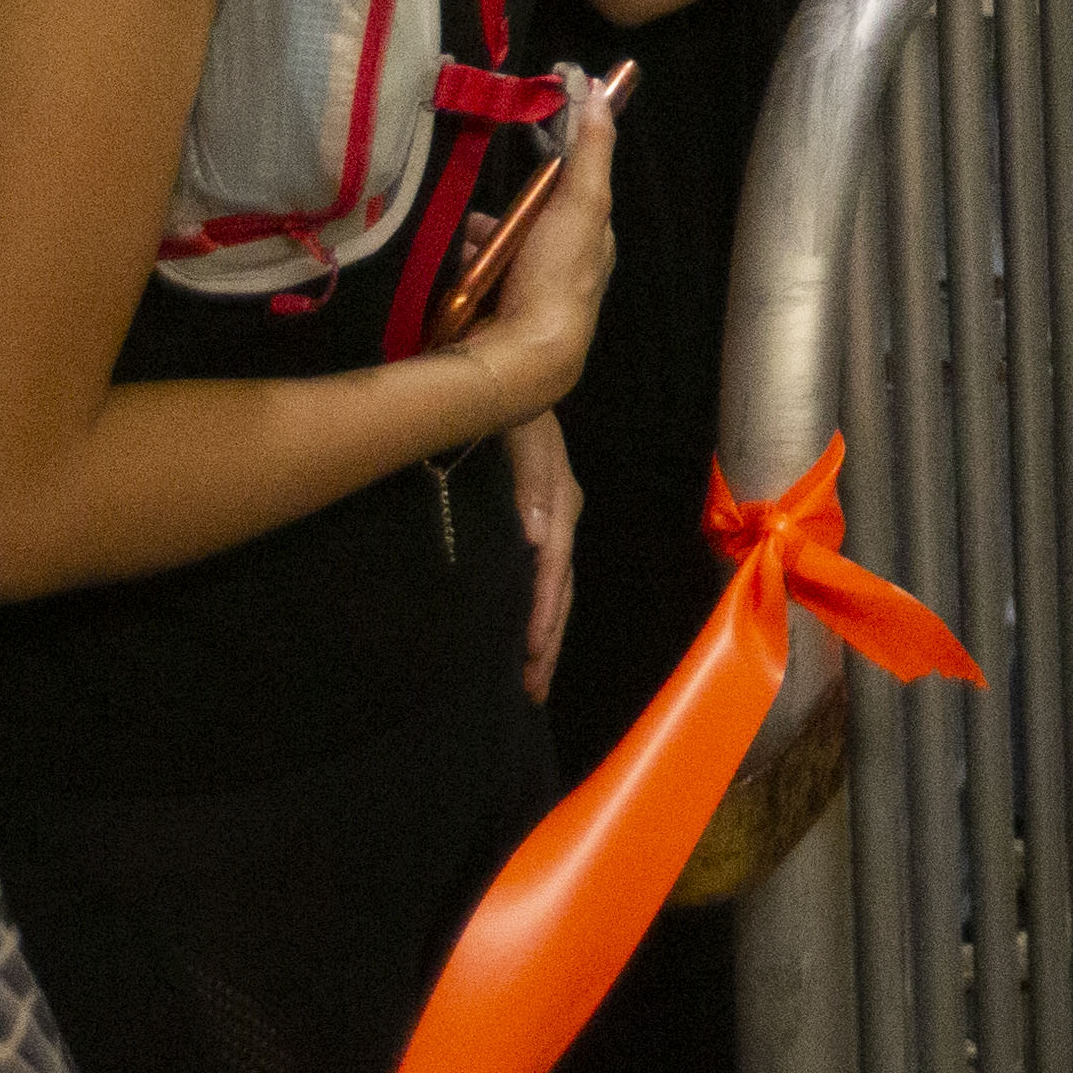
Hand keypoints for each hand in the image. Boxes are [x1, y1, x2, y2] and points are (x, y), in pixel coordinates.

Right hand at [446, 71, 620, 412]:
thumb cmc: (558, 275)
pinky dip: (465, 270)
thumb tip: (600, 90)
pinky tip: (455, 272)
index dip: (553, 167)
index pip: (574, 192)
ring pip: (500, 250)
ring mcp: (531, 294)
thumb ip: (592, 150)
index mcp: (591, 241)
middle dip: (505, 214)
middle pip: (531, 222)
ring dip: (481, 242)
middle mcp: (565, 267)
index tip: (528, 143)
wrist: (522, 356)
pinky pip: (477, 278)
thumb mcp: (582, 202)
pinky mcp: (500, 314)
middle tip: (483, 213)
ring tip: (466, 246)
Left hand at [505, 409, 582, 703]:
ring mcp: (552, 522)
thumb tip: (540, 542)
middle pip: (561, 589)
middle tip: (532, 690)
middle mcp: (562, 517)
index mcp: (561, 501)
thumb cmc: (515, 408)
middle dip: (548, 641)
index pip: (553, 567)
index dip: (543, 611)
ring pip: (556, 589)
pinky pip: (545, 576)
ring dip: (545, 634)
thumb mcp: (525, 433)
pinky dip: (539, 610)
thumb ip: (533, 481)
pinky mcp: (539, 522)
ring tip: (532, 679)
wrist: (510, 382)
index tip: (529, 653)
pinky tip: (527, 635)